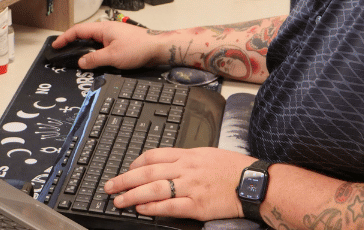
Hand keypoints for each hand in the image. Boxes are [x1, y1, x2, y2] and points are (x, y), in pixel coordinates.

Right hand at [51, 20, 168, 69]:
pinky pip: (103, 47)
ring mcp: (114, 36)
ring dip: (85, 50)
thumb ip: (94, 59)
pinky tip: (95, 61)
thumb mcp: (113, 56)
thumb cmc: (139, 47)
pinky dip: (95, 53)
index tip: (56, 45)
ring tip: (76, 59)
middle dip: (72, 43)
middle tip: (63, 53)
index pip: (78, 30)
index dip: (65, 38)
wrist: (159, 48)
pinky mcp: (120, 43)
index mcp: (103, 29)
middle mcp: (107, 30)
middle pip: (85, 35)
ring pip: (94, 42)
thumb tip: (81, 62)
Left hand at [105, 147, 255, 220]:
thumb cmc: (232, 169)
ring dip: (133, 195)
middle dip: (125, 179)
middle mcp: (186, 169)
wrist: (252, 182)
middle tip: (110, 186)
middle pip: (148, 172)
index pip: (154, 155)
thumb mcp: (207, 154)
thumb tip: (167, 164)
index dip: (136, 163)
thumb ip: (186, 159)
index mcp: (188, 155)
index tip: (127, 169)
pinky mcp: (197, 206)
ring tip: (119, 200)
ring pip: (155, 189)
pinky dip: (153, 208)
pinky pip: (170, 206)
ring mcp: (191, 187)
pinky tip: (141, 209)